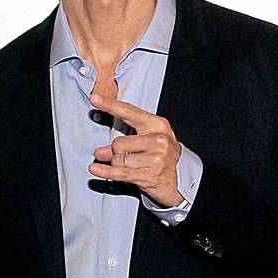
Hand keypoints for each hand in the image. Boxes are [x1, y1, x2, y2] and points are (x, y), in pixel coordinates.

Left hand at [88, 93, 182, 207]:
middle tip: (127, 155)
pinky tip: (95, 169)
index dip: (110, 105)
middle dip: (116, 150)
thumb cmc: (161, 154)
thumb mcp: (147, 139)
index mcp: (157, 124)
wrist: (182, 179)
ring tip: (132, 165)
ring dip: (117, 163)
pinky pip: (119, 172)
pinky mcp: (149, 175)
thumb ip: (123, 139)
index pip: (129, 112)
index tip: (96, 98)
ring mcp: (155, 158)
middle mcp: (158, 140)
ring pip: (117, 159)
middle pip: (118, 142)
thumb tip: (100, 151)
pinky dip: (105, 171)